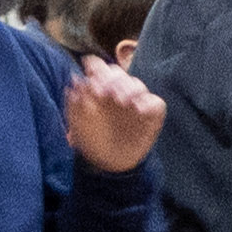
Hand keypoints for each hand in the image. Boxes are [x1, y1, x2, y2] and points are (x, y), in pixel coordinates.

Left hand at [62, 56, 166, 174]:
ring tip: (122, 101)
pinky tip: (140, 110)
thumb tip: (75, 79)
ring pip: (137, 84)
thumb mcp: (77, 125)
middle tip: (104, 94)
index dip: (96, 70)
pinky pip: (156, 102)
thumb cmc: (92, 140)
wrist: (109, 164)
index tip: (92, 87)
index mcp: (99, 87)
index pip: (98, 67)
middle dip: (111, 80)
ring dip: (129, 89)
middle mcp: (118, 90)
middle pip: (118, 73)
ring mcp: (136, 100)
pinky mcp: (152, 113)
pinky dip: (149, 103)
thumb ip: (75, 103)